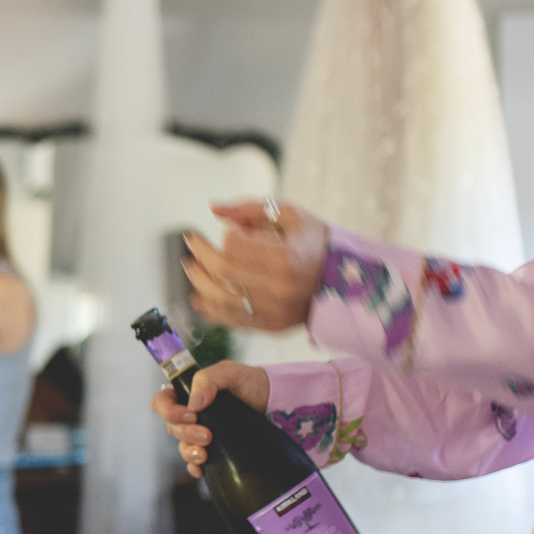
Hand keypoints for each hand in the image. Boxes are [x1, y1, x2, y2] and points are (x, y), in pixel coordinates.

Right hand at [152, 360, 270, 477]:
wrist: (269, 400)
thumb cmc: (247, 382)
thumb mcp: (229, 372)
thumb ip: (208, 379)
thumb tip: (194, 403)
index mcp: (185, 394)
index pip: (161, 403)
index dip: (168, 411)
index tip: (190, 415)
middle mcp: (188, 415)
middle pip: (172, 428)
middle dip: (187, 434)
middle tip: (208, 435)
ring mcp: (198, 433)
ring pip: (182, 447)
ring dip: (190, 452)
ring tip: (206, 453)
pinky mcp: (211, 449)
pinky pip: (194, 463)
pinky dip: (195, 467)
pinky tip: (203, 468)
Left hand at [182, 198, 329, 331]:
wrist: (343, 279)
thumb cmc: (313, 241)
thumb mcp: (289, 215)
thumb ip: (249, 209)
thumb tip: (213, 208)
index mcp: (286, 258)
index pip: (235, 246)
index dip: (225, 236)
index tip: (224, 231)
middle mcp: (280, 288)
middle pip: (223, 272)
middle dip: (201, 255)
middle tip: (191, 243)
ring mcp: (276, 311)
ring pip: (222, 299)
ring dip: (198, 282)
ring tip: (190, 267)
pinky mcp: (272, 326)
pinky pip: (232, 320)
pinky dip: (210, 309)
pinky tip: (197, 297)